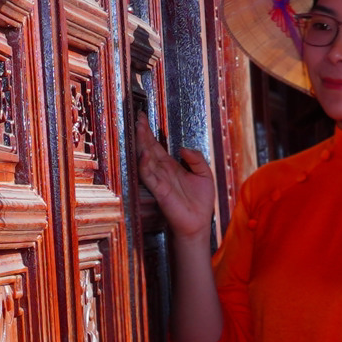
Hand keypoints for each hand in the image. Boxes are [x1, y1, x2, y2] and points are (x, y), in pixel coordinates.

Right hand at [137, 124, 214, 242]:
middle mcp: (162, 171)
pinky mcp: (160, 191)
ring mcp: (159, 180)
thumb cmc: (200, 202)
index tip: (142, 117)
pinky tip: (144, 154)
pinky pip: (150, 176)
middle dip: (143, 133)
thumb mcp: (205, 174)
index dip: (150, 132)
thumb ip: (196, 159)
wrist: (198, 224)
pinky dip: (145, 165)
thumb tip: (182, 148)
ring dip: (142, 144)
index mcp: (171, 166)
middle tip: (137, 118)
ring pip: (147, 159)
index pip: (157, 146)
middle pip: (149, 148)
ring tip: (138, 129)